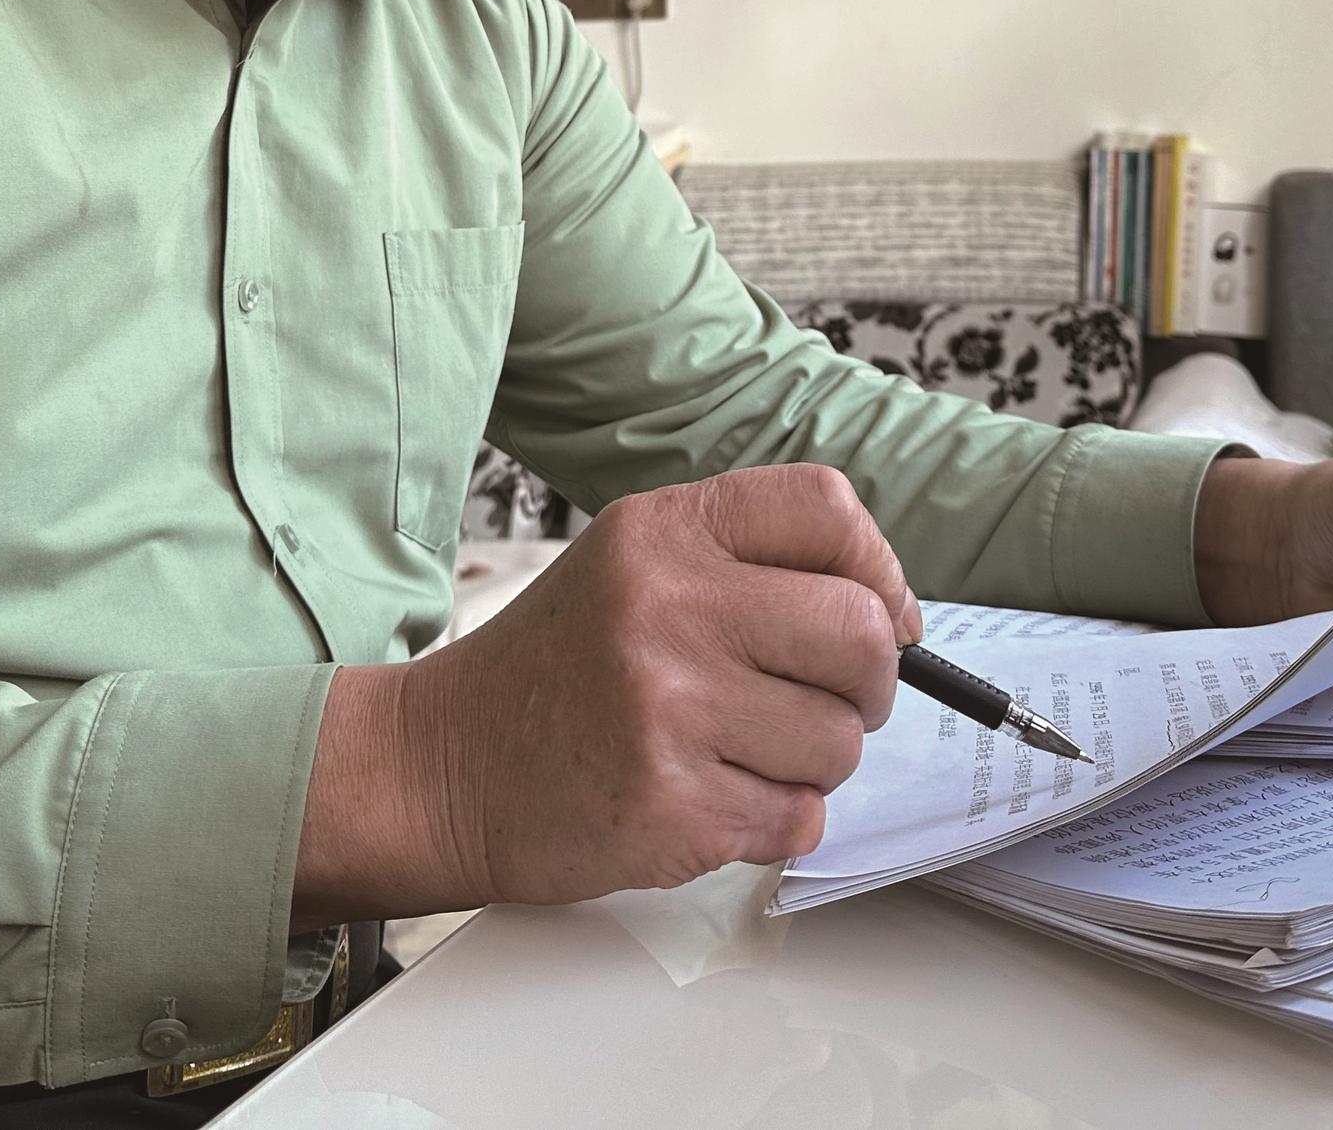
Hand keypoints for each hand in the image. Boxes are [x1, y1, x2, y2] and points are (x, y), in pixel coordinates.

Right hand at [292, 463, 920, 921]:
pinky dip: (771, 821)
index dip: (878, 570)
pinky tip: (705, 798)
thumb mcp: (632, 566)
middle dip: (867, 684)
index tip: (881, 615)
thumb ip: (748, 564)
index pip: (828, 510)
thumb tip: (893, 615)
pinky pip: (797, 818)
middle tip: (824, 702)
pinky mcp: (668, 808)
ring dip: (811, 762)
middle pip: (860, 633)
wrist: (439, 767)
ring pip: (839, 741)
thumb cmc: (555, 670)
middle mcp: (666, 608)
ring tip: (734, 752)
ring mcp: (667, 710)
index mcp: (662, 532)